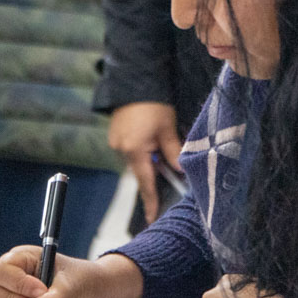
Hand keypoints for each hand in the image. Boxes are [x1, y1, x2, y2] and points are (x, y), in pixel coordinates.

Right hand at [108, 102, 183, 221]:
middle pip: (141, 172)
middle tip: (171, 181)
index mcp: (134, 151)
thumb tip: (180, 170)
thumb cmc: (153, 104)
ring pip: (138, 160)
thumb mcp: (168, 128)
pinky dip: (144, 152)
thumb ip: (173, 151)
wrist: (134, 79)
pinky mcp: (116, 134)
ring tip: (164, 151)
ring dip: (150, 161)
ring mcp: (116, 142)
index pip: (146, 183)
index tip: (153, 218)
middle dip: (155, 176)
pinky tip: (153, 142)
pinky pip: (132, 150)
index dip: (152, 201)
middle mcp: (121, 150)